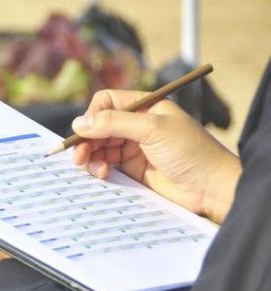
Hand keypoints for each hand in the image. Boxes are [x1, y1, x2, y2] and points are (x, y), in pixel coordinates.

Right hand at [72, 90, 240, 223]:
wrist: (211, 188)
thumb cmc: (191, 152)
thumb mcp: (152, 129)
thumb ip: (114, 123)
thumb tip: (79, 123)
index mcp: (144, 107)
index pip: (106, 102)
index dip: (92, 115)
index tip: (83, 132)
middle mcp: (136, 125)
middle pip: (98, 127)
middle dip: (87, 140)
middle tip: (79, 157)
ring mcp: (133, 148)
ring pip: (99, 147)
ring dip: (91, 156)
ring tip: (95, 169)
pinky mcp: (132, 169)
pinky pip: (106, 165)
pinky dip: (99, 169)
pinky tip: (103, 175)